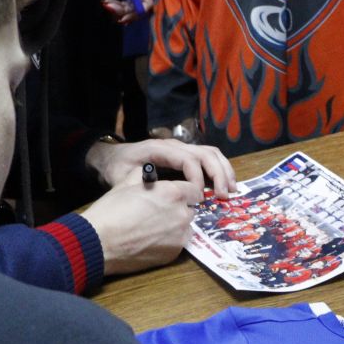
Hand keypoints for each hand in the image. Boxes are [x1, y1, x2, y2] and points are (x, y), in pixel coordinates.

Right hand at [77, 177, 201, 275]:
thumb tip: (149, 173)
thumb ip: (145, 176)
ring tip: (153, 228)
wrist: (99, 242)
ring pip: (185, 227)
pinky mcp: (174, 254)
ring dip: (175, 226)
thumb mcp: (126, 184)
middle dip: (178, 209)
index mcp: (172, 193)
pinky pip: (178, 243)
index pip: (194, 190)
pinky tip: (151, 240)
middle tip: (159, 212)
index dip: (184, 192)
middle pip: (190, 209)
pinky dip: (169, 241)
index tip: (176, 196)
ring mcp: (180, 236)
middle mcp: (181, 214)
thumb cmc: (110, 211)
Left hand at [87, 135, 237, 193]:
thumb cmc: (117, 167)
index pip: (187, 159)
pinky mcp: (186, 155)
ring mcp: (182, 149)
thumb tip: (159, 193)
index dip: (197, 177)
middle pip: (205, 153)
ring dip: (224, 171)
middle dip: (218, 174)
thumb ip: (138, 183)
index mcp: (159, 149)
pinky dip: (220, 170)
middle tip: (224, 195)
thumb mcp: (121, 176)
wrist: (112, 156)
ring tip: (231, 190)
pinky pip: (208, 158)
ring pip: (211, 153)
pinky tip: (226, 185)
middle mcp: (174, 145)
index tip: (199, 197)